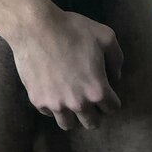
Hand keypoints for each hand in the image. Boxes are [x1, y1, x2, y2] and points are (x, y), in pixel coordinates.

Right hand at [10, 3, 123, 130]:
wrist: (35, 26)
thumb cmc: (71, 29)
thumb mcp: (105, 36)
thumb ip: (116, 58)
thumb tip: (115, 76)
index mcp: (96, 90)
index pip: (112, 108)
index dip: (111, 99)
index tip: (106, 91)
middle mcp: (77, 103)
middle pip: (92, 123)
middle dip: (94, 113)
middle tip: (89, 99)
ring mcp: (55, 104)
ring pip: (68, 125)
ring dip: (73, 116)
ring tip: (71, 102)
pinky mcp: (37, 100)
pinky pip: (48, 112)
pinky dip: (53, 106)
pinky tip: (53, 91)